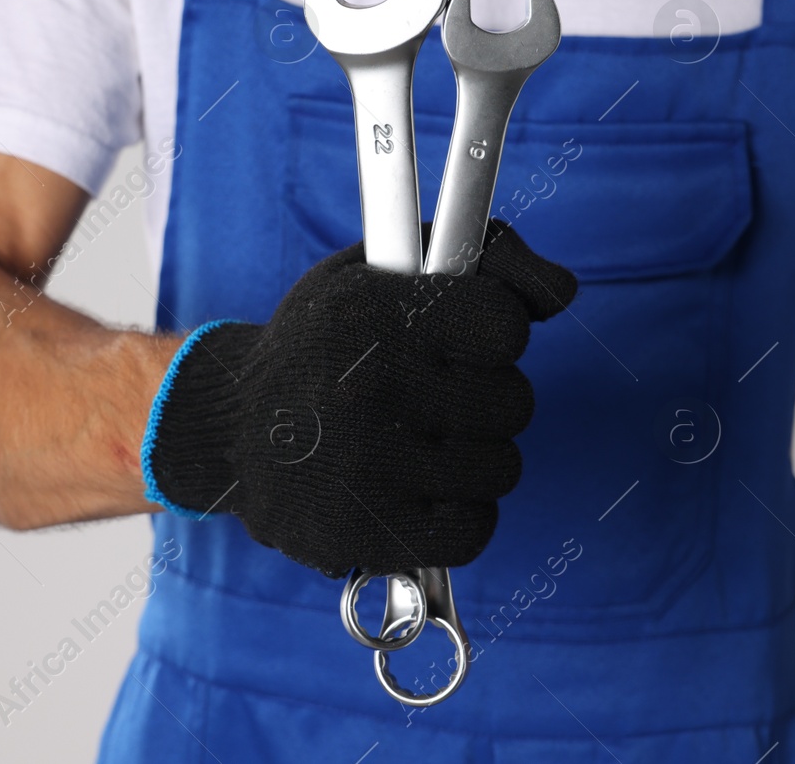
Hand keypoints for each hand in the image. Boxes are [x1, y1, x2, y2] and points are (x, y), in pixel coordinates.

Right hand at [142, 221, 576, 576]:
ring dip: (474, 458)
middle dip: (484, 398)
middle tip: (431, 394)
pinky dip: (461, 514)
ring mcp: (366, 469)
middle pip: (514, 402)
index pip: (505, 328)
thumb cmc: (328, 339)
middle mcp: (368, 389)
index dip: (491, 334)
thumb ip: (488, 260)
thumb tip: (563, 291)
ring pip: (502, 468)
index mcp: (374, 313)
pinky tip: (422, 490)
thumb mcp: (387, 269)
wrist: (231, 428)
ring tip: (418, 441)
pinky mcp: (366, 535)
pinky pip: (475, 530)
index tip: (458, 339)